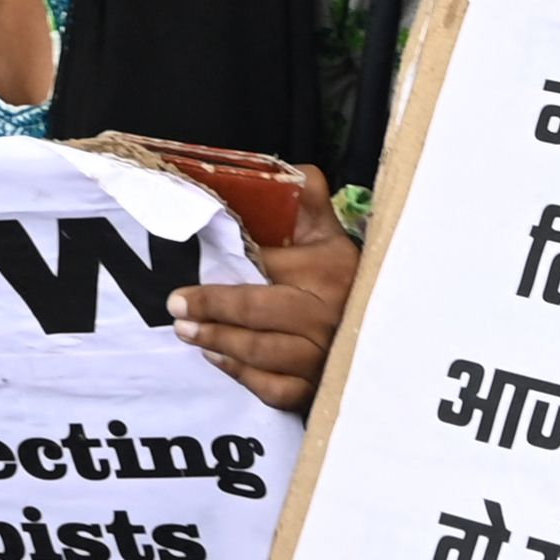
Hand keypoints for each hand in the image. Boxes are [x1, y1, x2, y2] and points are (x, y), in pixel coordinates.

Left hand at [169, 164, 357, 409]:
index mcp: (330, 269)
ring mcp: (323, 355)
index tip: (191, 264)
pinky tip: (217, 359)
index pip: (268, 265)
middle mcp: (329, 313)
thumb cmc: (342, 279)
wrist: (383, 334)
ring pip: (262, 351)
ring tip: (186, 331)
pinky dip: (241, 375)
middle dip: (212, 307)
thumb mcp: (331, 236)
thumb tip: (294, 170)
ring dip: (219, 340)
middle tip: (176, 305)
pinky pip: (273, 387)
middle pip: (259, 311)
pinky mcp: (316, 389)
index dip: (227, 266)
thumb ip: (310, 202)